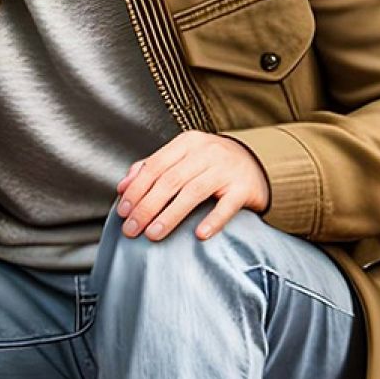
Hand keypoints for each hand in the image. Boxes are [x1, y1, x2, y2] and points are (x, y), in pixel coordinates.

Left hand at [115, 133, 271, 241]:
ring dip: (170, 215)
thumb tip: (123, 186)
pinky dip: (213, 220)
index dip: (136, 190)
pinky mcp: (243, 188)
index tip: (123, 211)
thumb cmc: (212, 164)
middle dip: (147, 206)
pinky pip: (226, 206)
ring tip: (153, 234)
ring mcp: (226, 170)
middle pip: (170, 180)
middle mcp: (207, 153)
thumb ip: (152, 168)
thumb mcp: (182, 158)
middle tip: (132, 229)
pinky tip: (199, 234)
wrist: (256, 162)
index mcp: (187, 143)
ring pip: (193, 192)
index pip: (155, 166)